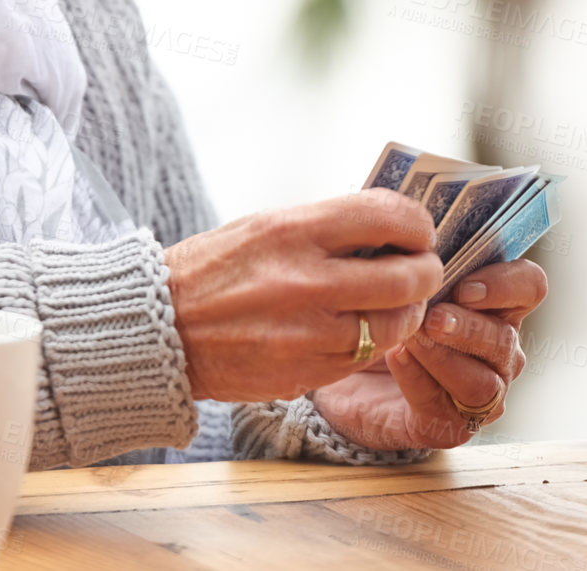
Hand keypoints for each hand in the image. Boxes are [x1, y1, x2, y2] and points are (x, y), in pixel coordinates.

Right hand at [162, 189, 442, 402]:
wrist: (161, 328)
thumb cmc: (214, 271)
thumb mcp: (264, 228)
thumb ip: (326, 228)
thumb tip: (390, 228)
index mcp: (292, 230)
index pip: (388, 216)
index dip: (417, 223)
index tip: (417, 231)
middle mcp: (304, 279)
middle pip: (407, 276)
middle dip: (426, 271)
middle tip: (422, 269)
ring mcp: (307, 331)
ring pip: (396, 324)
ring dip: (409, 312)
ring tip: (399, 303)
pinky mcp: (306, 371)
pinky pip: (366, 356)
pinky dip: (377, 342)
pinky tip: (366, 329)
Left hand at [310, 259, 548, 449]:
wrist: (336, 364)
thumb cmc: (373, 308)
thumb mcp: (390, 273)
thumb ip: (412, 250)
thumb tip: (410, 219)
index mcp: (493, 302)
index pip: (528, 286)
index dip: (506, 285)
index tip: (465, 286)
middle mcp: (497, 348)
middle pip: (507, 338)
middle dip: (468, 327)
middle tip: (432, 317)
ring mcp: (479, 390)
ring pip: (485, 382)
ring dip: (445, 357)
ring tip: (409, 339)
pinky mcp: (450, 425)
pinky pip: (449, 407)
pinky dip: (420, 381)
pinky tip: (396, 359)